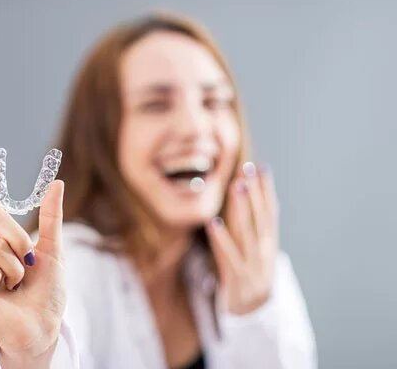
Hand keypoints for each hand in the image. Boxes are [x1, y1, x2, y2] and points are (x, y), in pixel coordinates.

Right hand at [0, 157, 65, 360]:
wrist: (42, 325)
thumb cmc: (47, 292)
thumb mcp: (54, 249)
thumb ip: (52, 217)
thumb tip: (57, 184)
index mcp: (5, 239)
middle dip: (21, 240)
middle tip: (29, 263)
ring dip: (15, 267)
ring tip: (16, 285)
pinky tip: (0, 292)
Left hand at [206, 162, 278, 314]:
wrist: (253, 316)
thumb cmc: (249, 276)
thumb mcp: (254, 251)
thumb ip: (251, 227)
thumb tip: (245, 198)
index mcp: (269, 244)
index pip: (270, 212)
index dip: (267, 190)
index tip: (262, 168)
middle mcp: (263, 252)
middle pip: (260, 217)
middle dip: (255, 191)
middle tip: (247, 168)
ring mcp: (252, 265)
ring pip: (247, 232)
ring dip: (242, 208)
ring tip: (236, 186)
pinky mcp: (236, 278)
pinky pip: (227, 255)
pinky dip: (221, 238)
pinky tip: (212, 221)